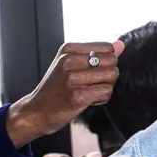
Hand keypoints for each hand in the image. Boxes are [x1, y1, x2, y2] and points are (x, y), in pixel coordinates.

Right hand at [5, 41, 123, 146]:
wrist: (35, 112)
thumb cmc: (56, 88)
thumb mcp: (70, 64)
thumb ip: (97, 53)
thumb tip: (121, 44)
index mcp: (68, 49)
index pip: (107, 48)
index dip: (106, 62)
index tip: (92, 72)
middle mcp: (69, 60)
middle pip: (112, 61)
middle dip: (109, 74)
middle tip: (94, 84)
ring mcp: (72, 79)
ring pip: (111, 76)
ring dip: (106, 87)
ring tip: (90, 92)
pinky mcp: (77, 96)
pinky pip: (106, 92)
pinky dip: (102, 99)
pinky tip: (89, 101)